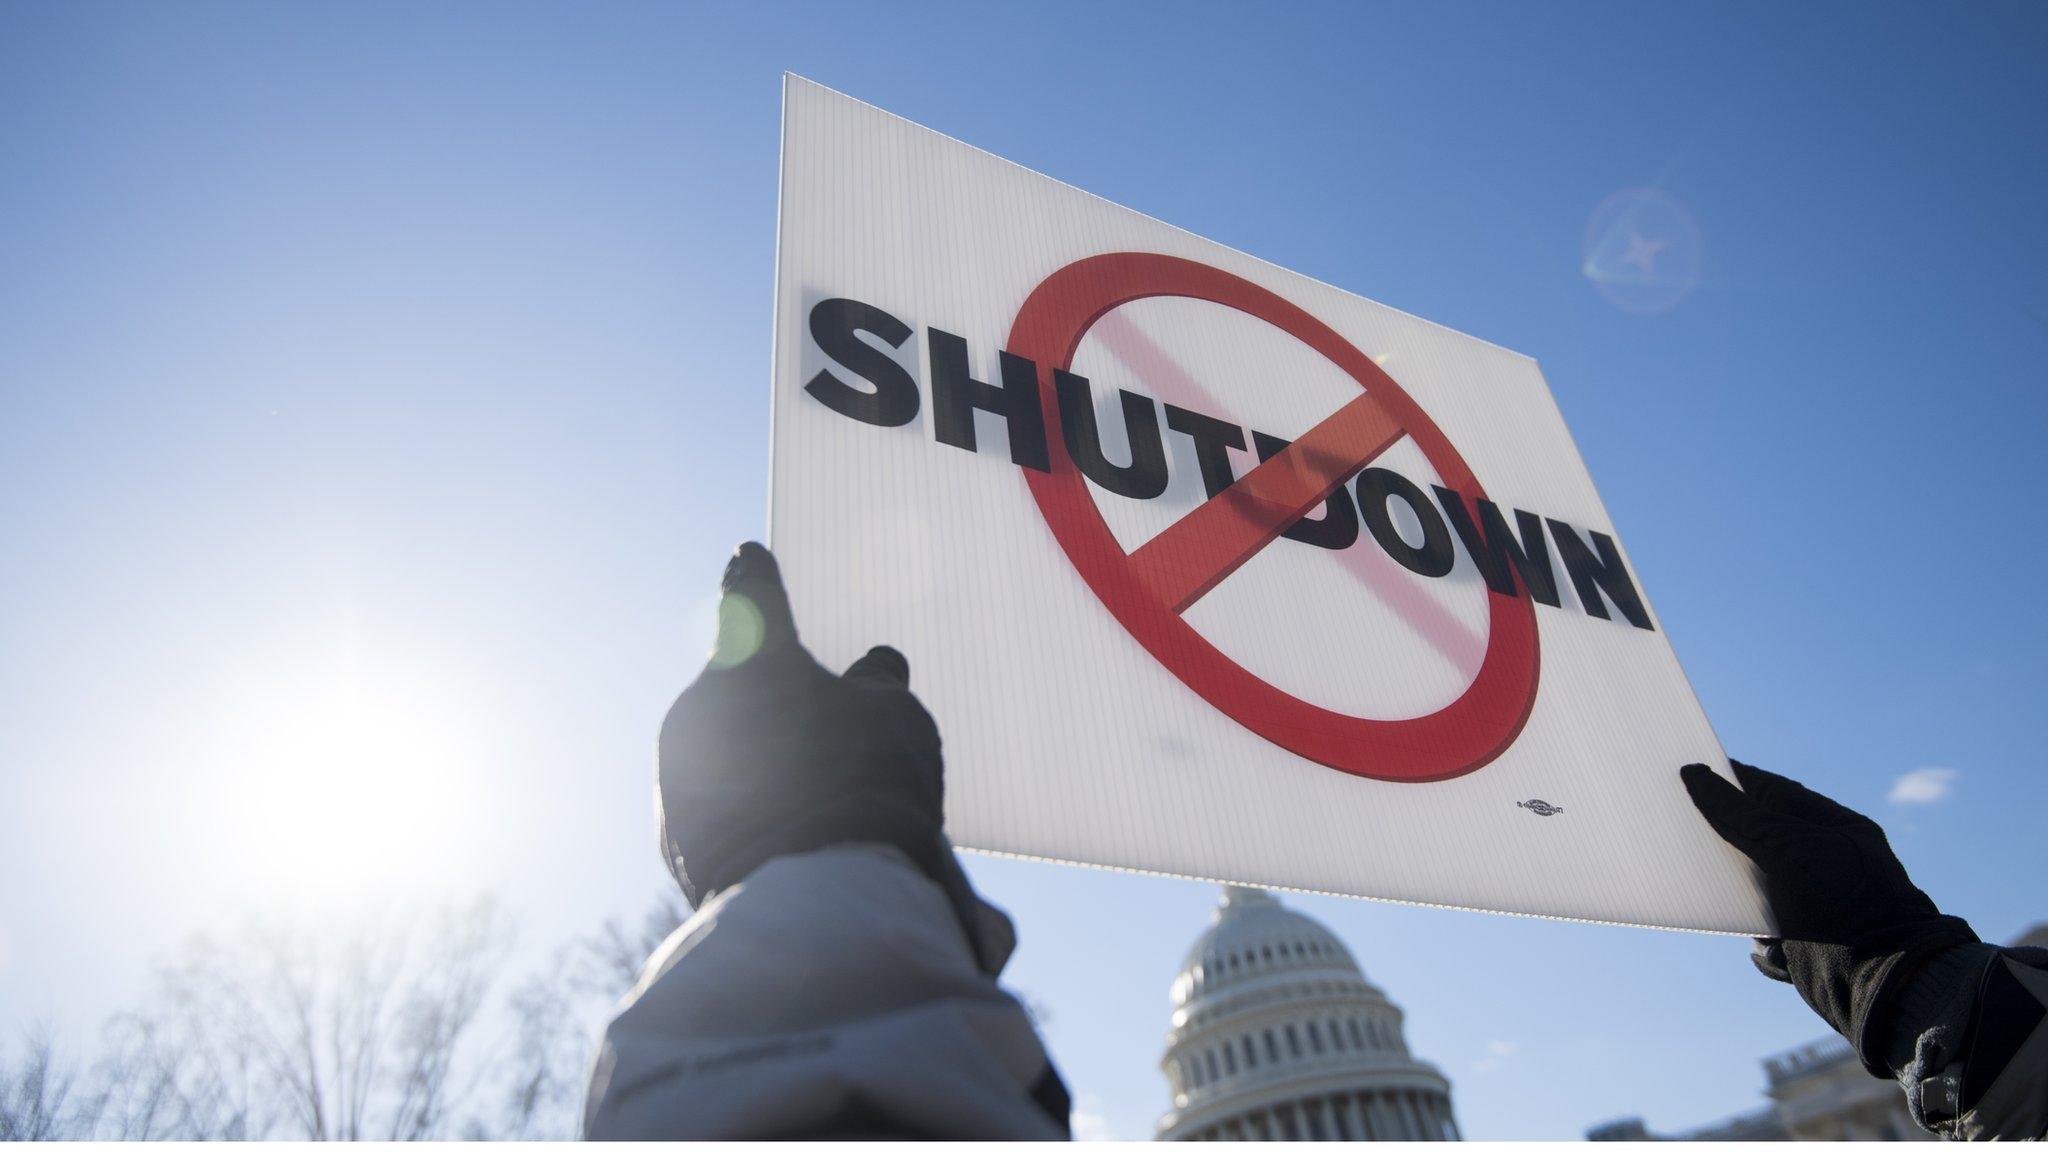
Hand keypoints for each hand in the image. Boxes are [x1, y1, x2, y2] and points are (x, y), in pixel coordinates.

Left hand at [656, 543, 1003, 964]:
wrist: (816, 895)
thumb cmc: (865, 782)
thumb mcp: (893, 716)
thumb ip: (876, 682)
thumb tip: (874, 665)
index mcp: (750, 661)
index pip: (755, 601)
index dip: (755, 576)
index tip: (745, 553)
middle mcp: (700, 709)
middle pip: (746, 692)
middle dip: (781, 706)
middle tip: (838, 742)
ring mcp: (677, 775)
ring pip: (731, 754)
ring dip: (766, 763)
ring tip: (829, 807)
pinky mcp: (674, 838)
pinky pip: (719, 807)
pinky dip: (751, 812)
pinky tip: (796, 841)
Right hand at [1681, 760, 1975, 1072]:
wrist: (1879, 977)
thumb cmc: (1844, 899)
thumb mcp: (1786, 846)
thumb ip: (1737, 813)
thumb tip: (1693, 774)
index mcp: (1829, 826)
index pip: (1770, 791)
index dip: (1730, 780)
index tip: (1688, 770)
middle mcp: (1820, 859)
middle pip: (1756, 835)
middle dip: (1720, 832)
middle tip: (1675, 821)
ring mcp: (1809, 898)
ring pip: (1751, 881)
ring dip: (1728, 886)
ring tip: (1693, 876)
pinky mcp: (1799, 936)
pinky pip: (1756, 924)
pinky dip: (1748, 927)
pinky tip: (1742, 927)